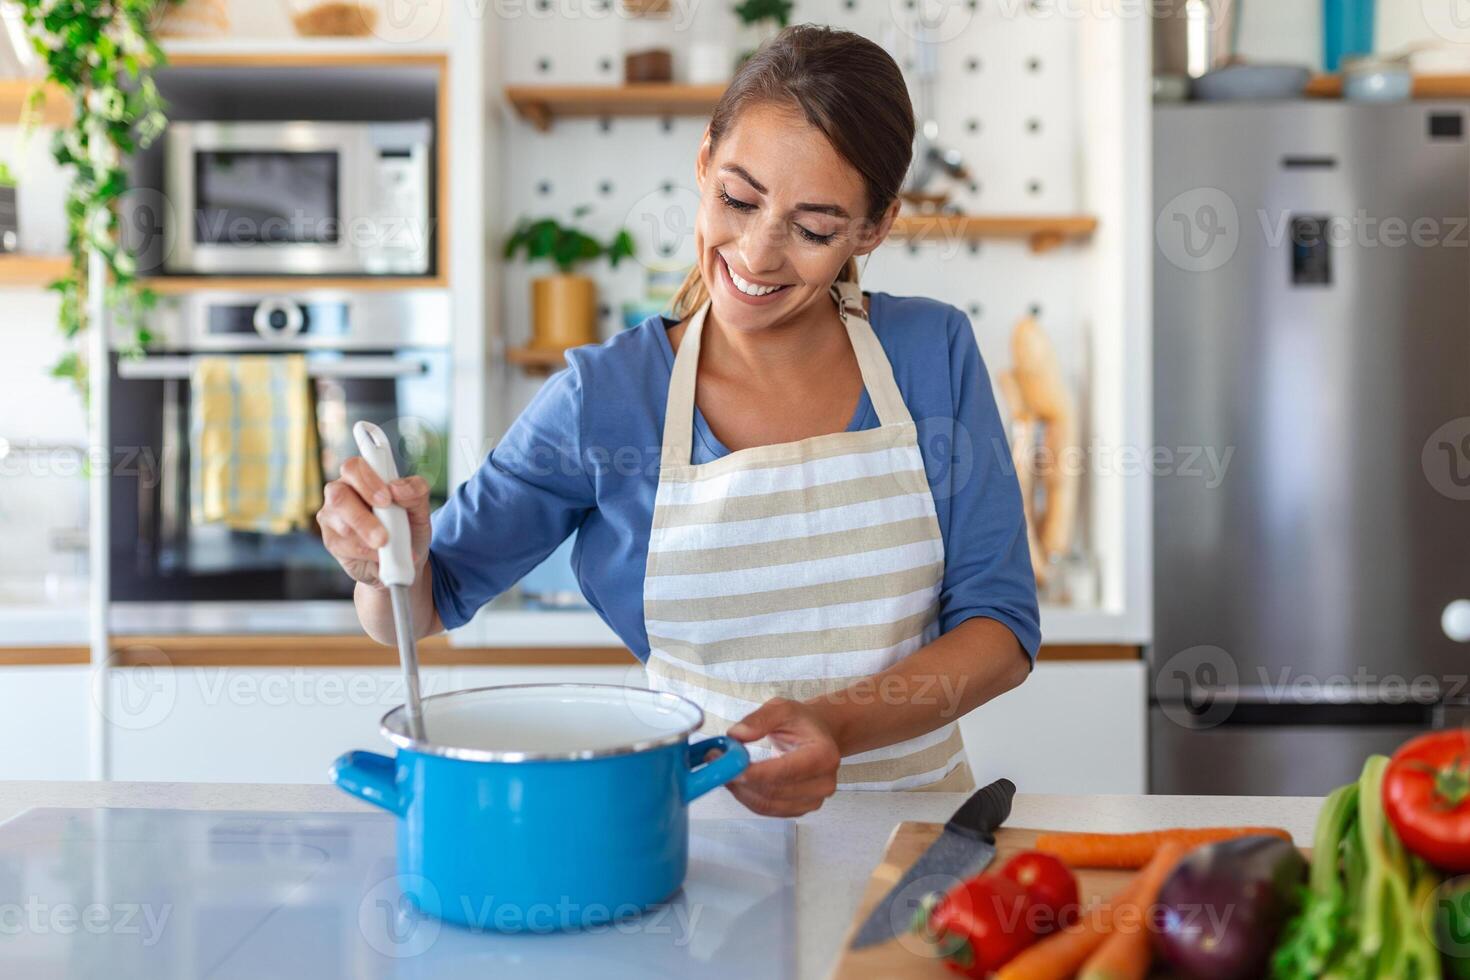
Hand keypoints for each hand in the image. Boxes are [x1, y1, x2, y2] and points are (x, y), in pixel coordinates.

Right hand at [316, 458, 432, 587]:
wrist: (405, 560)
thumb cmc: (409, 527)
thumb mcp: (421, 508)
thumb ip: (415, 492)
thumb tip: (397, 488)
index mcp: (362, 476)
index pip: (354, 467)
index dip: (368, 480)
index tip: (387, 499)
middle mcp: (342, 492)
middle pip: (339, 495)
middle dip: (363, 517)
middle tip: (384, 534)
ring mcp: (332, 517)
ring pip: (341, 524)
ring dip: (368, 538)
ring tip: (388, 546)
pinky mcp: (332, 541)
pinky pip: (345, 546)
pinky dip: (367, 553)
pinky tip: (380, 556)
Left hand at [725, 698, 840, 816]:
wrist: (820, 737)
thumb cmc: (802, 722)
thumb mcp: (782, 708)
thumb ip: (759, 719)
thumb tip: (736, 735)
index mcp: (823, 756)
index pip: (785, 771)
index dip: (754, 772)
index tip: (727, 765)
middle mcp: (823, 783)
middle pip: (773, 792)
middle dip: (740, 781)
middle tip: (715, 764)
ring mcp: (813, 800)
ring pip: (767, 805)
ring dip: (740, 791)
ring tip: (723, 771)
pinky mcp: (801, 809)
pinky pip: (768, 810)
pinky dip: (747, 797)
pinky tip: (737, 782)